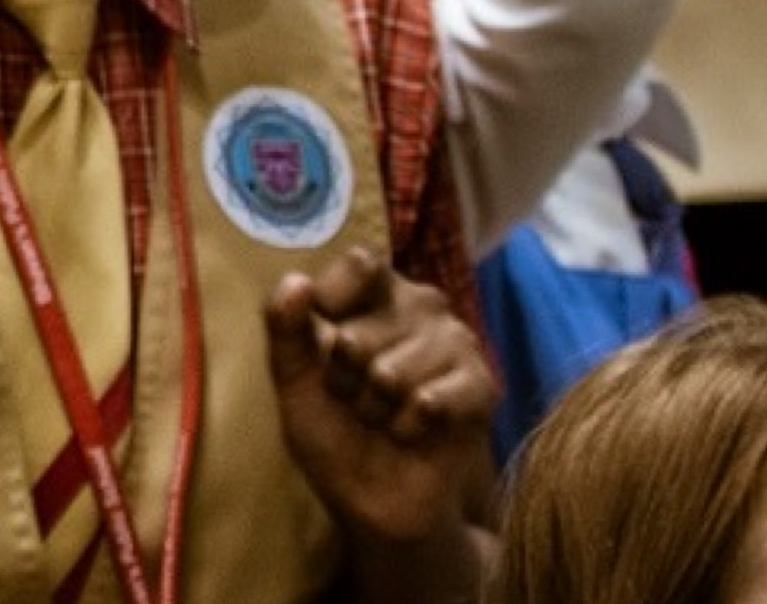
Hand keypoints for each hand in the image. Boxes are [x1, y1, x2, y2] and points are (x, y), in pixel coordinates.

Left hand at [267, 251, 497, 554]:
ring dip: (377, 410)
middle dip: (346, 380)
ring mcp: (456, 342)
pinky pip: (428, 402)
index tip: (325, 341)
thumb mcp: (295, 384)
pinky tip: (413, 431)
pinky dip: (408, 428)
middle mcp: (420, 306)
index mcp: (374, 292)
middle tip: (357, 398)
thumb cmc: (335, 434)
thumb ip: (286, 331)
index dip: (332, 305)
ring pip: (392, 374)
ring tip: (384, 417)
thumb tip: (296, 281)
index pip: (360, 265)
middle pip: (360, 333)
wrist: (378, 501)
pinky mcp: (481, 385)